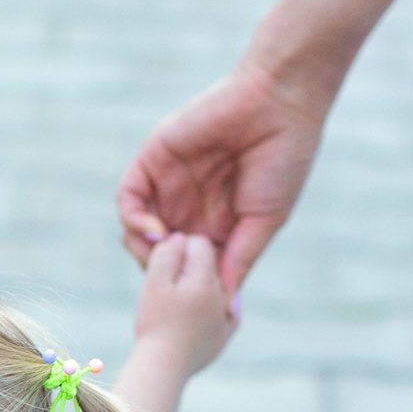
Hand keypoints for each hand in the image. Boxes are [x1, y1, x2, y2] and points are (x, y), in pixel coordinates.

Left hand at [116, 59, 333, 291]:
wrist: (279, 103)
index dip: (186, 286)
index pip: (189, 265)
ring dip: (141, 249)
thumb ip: (240, 260)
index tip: (193, 304)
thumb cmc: (283, 161)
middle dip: (159, 271)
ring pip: (137, 228)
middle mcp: (189, 206)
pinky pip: (129, 196)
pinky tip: (156, 231)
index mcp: (216, 224)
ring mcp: (170, 184)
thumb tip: (228, 308)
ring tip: (164, 257)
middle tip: (171, 282)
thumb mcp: (265, 221)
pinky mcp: (155, 159)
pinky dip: (134, 218)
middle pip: (158, 252)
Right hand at [132, 232, 236, 377]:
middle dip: (189, 267)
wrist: (164, 368)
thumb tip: (179, 238)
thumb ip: (167, 254)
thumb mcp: (154, 283)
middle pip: (208, 265)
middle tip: (166, 287)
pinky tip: (191, 316)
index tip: (164, 265)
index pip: (199, 243)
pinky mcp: (225, 335)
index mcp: (206, 278)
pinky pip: (221, 311)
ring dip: (198, 287)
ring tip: (175, 304)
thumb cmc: (155, 325)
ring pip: (214, 287)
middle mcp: (223, 294)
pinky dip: (208, 309)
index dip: (178, 249)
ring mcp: (227, 316)